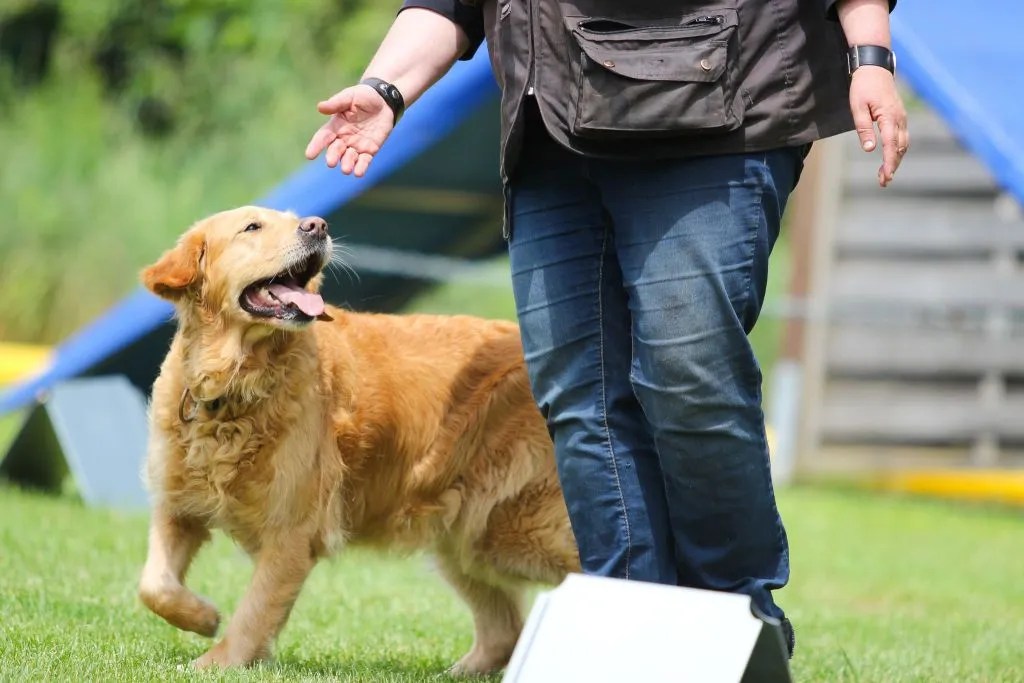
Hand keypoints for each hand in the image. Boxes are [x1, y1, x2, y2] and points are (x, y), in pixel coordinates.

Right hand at [304, 85, 395, 176]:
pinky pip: (364, 161)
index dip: (316, 146)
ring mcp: (357, 145)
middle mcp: (344, 138)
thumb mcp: (349, 96)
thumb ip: (336, 103)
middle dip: (333, 156)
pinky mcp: (370, 150)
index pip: (323, 137)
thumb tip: (320, 107)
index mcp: (335, 126)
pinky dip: (361, 167)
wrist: (384, 101)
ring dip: (347, 164)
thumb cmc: (363, 96)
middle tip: (331, 163)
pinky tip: (358, 173)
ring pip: (349, 158)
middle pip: (335, 150)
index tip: (309, 155)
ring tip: (346, 169)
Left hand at [849, 65, 908, 187]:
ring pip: (903, 144)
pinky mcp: (899, 115)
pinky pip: (902, 137)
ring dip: (895, 160)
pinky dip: (897, 150)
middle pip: (899, 148)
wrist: (874, 67)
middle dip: (893, 166)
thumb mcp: (857, 107)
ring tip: (885, 174)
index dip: (889, 163)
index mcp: (889, 117)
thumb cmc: (863, 86)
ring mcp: (901, 116)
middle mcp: (899, 118)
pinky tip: (890, 157)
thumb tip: (868, 149)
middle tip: (883, 182)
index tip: (886, 177)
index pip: (891, 146)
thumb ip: (863, 128)